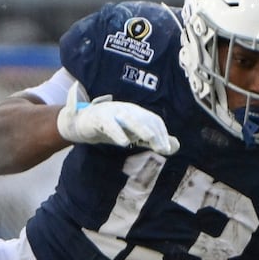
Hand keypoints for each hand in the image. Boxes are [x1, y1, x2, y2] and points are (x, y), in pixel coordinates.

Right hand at [55, 81, 177, 154]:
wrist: (82, 122)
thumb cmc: (110, 127)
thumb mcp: (133, 133)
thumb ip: (153, 139)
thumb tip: (176, 146)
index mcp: (137, 112)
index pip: (154, 120)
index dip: (162, 133)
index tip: (167, 149)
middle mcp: (127, 109)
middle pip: (144, 119)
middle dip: (155, 133)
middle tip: (163, 149)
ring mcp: (113, 112)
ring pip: (129, 119)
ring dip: (140, 128)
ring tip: (150, 138)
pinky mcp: (99, 118)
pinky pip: (110, 124)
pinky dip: (117, 132)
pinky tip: (124, 142)